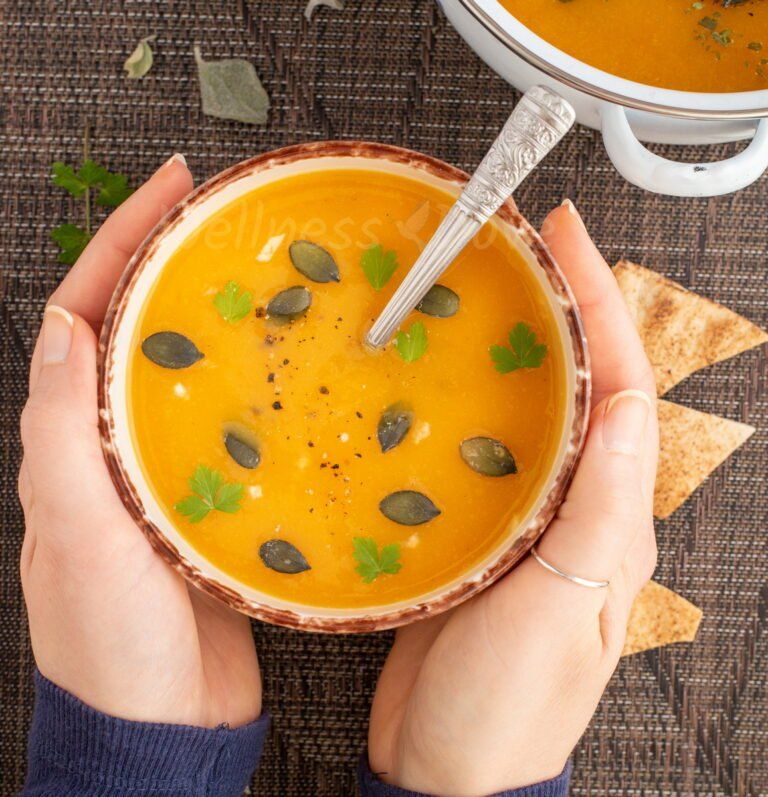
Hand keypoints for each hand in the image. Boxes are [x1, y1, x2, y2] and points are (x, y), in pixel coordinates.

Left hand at [19, 155, 260, 728]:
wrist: (163, 721)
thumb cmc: (110, 638)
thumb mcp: (78, 532)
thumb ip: (64, 434)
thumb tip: (67, 327)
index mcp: (74, 437)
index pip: (90, 309)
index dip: (126, 239)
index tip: (174, 185)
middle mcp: (118, 443)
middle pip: (145, 328)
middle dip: (177, 260)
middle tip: (228, 217)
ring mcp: (171, 469)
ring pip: (195, 372)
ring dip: (224, 319)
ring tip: (270, 277)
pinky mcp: (216, 498)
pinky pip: (236, 425)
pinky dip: (260, 387)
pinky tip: (298, 374)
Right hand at [368, 201, 657, 795]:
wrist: (450, 770)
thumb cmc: (508, 704)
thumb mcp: (564, 606)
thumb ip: (601, 510)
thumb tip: (626, 406)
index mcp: (608, 517)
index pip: (616, 386)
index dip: (597, 305)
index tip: (565, 237)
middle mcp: (574, 507)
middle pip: (575, 384)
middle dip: (558, 307)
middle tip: (518, 247)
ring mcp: (522, 518)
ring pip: (526, 410)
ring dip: (510, 347)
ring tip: (474, 292)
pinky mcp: (474, 531)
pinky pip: (477, 451)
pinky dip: (464, 403)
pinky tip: (430, 380)